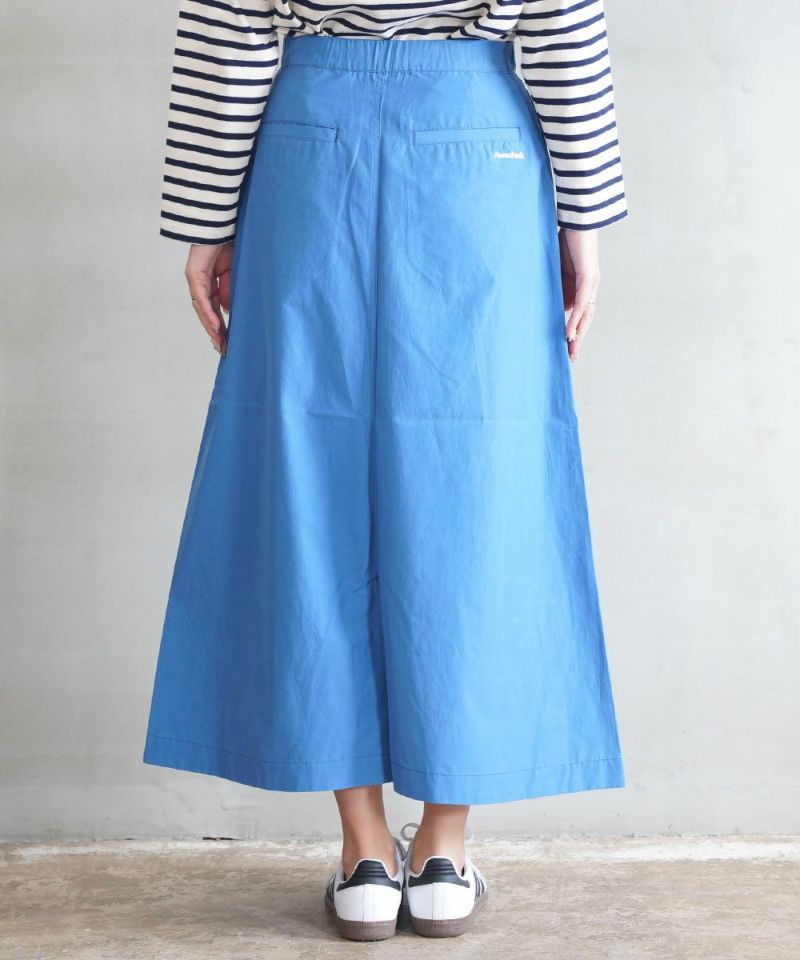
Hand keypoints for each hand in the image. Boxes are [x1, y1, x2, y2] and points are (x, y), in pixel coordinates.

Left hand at [185, 241, 233, 355]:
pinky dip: (208, 313)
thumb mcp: (235, 272)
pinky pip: (202, 298)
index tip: (229, 342)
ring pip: (202, 309)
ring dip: (211, 327)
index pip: (215, 309)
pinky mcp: (194, 274)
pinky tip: (215, 326)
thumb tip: (228, 311)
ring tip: (220, 343)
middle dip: (215, 332)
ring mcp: (196, 279)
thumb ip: (230, 290)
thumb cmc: (230, 243)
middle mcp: (201, 284)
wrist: (222, 222)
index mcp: (211, 283)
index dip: (221, 326)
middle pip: (206, 313)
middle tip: (224, 350)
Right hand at [559, 228, 599, 362]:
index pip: (578, 313)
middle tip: (570, 357)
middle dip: (577, 339)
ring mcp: (591, 284)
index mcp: (581, 285)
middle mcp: (589, 287)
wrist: (578, 219)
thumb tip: (543, 299)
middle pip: (585, 319)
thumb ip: (552, 283)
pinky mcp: (589, 278)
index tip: (564, 346)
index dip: (573, 330)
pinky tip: (570, 333)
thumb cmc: (565, 239)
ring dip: (577, 334)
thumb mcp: (555, 267)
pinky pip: (582, 304)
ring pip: (585, 315)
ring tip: (570, 351)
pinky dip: (576, 319)